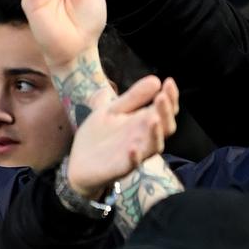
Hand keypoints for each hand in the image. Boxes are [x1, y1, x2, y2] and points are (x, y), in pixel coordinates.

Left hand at [66, 75, 179, 198]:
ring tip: (154, 119)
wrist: (78, 163)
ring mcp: (135, 154)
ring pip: (155, 146)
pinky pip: (132, 165)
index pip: (166, 110)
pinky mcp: (121, 168)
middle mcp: (144, 138)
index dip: (171, 97)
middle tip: (162, 97)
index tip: (169, 82)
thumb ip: (133, 97)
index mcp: (144, 122)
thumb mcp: (112, 110)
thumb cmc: (98, 135)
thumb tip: (156, 80)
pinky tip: (132, 149)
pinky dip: (135, 158)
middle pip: (166, 127)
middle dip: (166, 112)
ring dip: (156, 134)